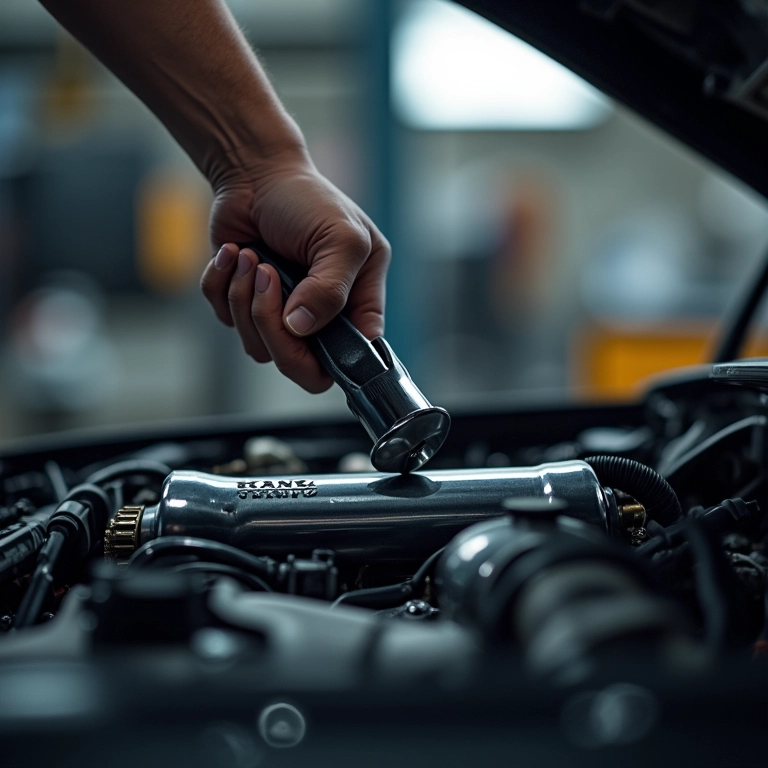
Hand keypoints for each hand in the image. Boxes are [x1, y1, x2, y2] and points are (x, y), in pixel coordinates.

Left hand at [201, 155, 390, 392]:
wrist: (256, 173)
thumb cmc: (308, 200)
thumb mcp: (340, 238)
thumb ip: (330, 290)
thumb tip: (299, 328)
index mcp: (357, 303)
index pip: (352, 358)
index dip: (329, 357)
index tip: (305, 323)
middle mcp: (320, 316)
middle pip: (299, 365)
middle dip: (273, 327)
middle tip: (267, 278)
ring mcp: (281, 313)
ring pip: (258, 346)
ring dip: (245, 297)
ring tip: (251, 255)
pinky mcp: (243, 304)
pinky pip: (225, 318)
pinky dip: (221, 282)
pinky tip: (234, 252)